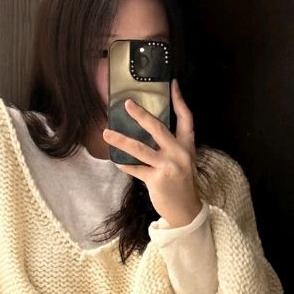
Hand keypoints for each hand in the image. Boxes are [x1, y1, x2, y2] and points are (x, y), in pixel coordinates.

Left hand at [102, 78, 201, 226]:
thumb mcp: (182, 160)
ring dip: (121, 140)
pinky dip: (125, 165)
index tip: (172, 83)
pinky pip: (135, 169)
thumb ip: (171, 145)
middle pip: (158, 128)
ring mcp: (167, 167)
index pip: (186, 118)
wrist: (185, 210)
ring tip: (106, 133)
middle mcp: (179, 153)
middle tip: (127, 104)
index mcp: (187, 145)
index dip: (179, 100)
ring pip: (140, 149)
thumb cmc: (181, 182)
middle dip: (141, 115)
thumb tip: (149, 127)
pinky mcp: (156, 180)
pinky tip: (116, 160)